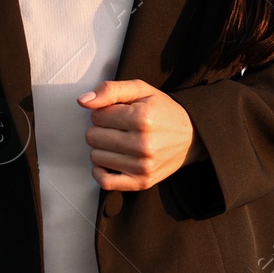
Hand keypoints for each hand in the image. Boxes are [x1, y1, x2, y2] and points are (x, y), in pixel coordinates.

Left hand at [79, 79, 207, 191]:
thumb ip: (110, 90)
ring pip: (95, 157)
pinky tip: (110, 161)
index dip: (103, 112)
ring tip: (118, 142)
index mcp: (142, 118)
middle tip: (118, 128)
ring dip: (102, 149)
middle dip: (101, 129)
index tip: (117, 113)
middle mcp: (143, 144)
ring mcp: (143, 166)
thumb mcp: (140, 90)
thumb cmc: (162, 111)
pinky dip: (100, 171)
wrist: (190, 136)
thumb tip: (83, 101)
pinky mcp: (142, 182)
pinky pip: (105, 182)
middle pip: (92, 137)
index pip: (96, 116)